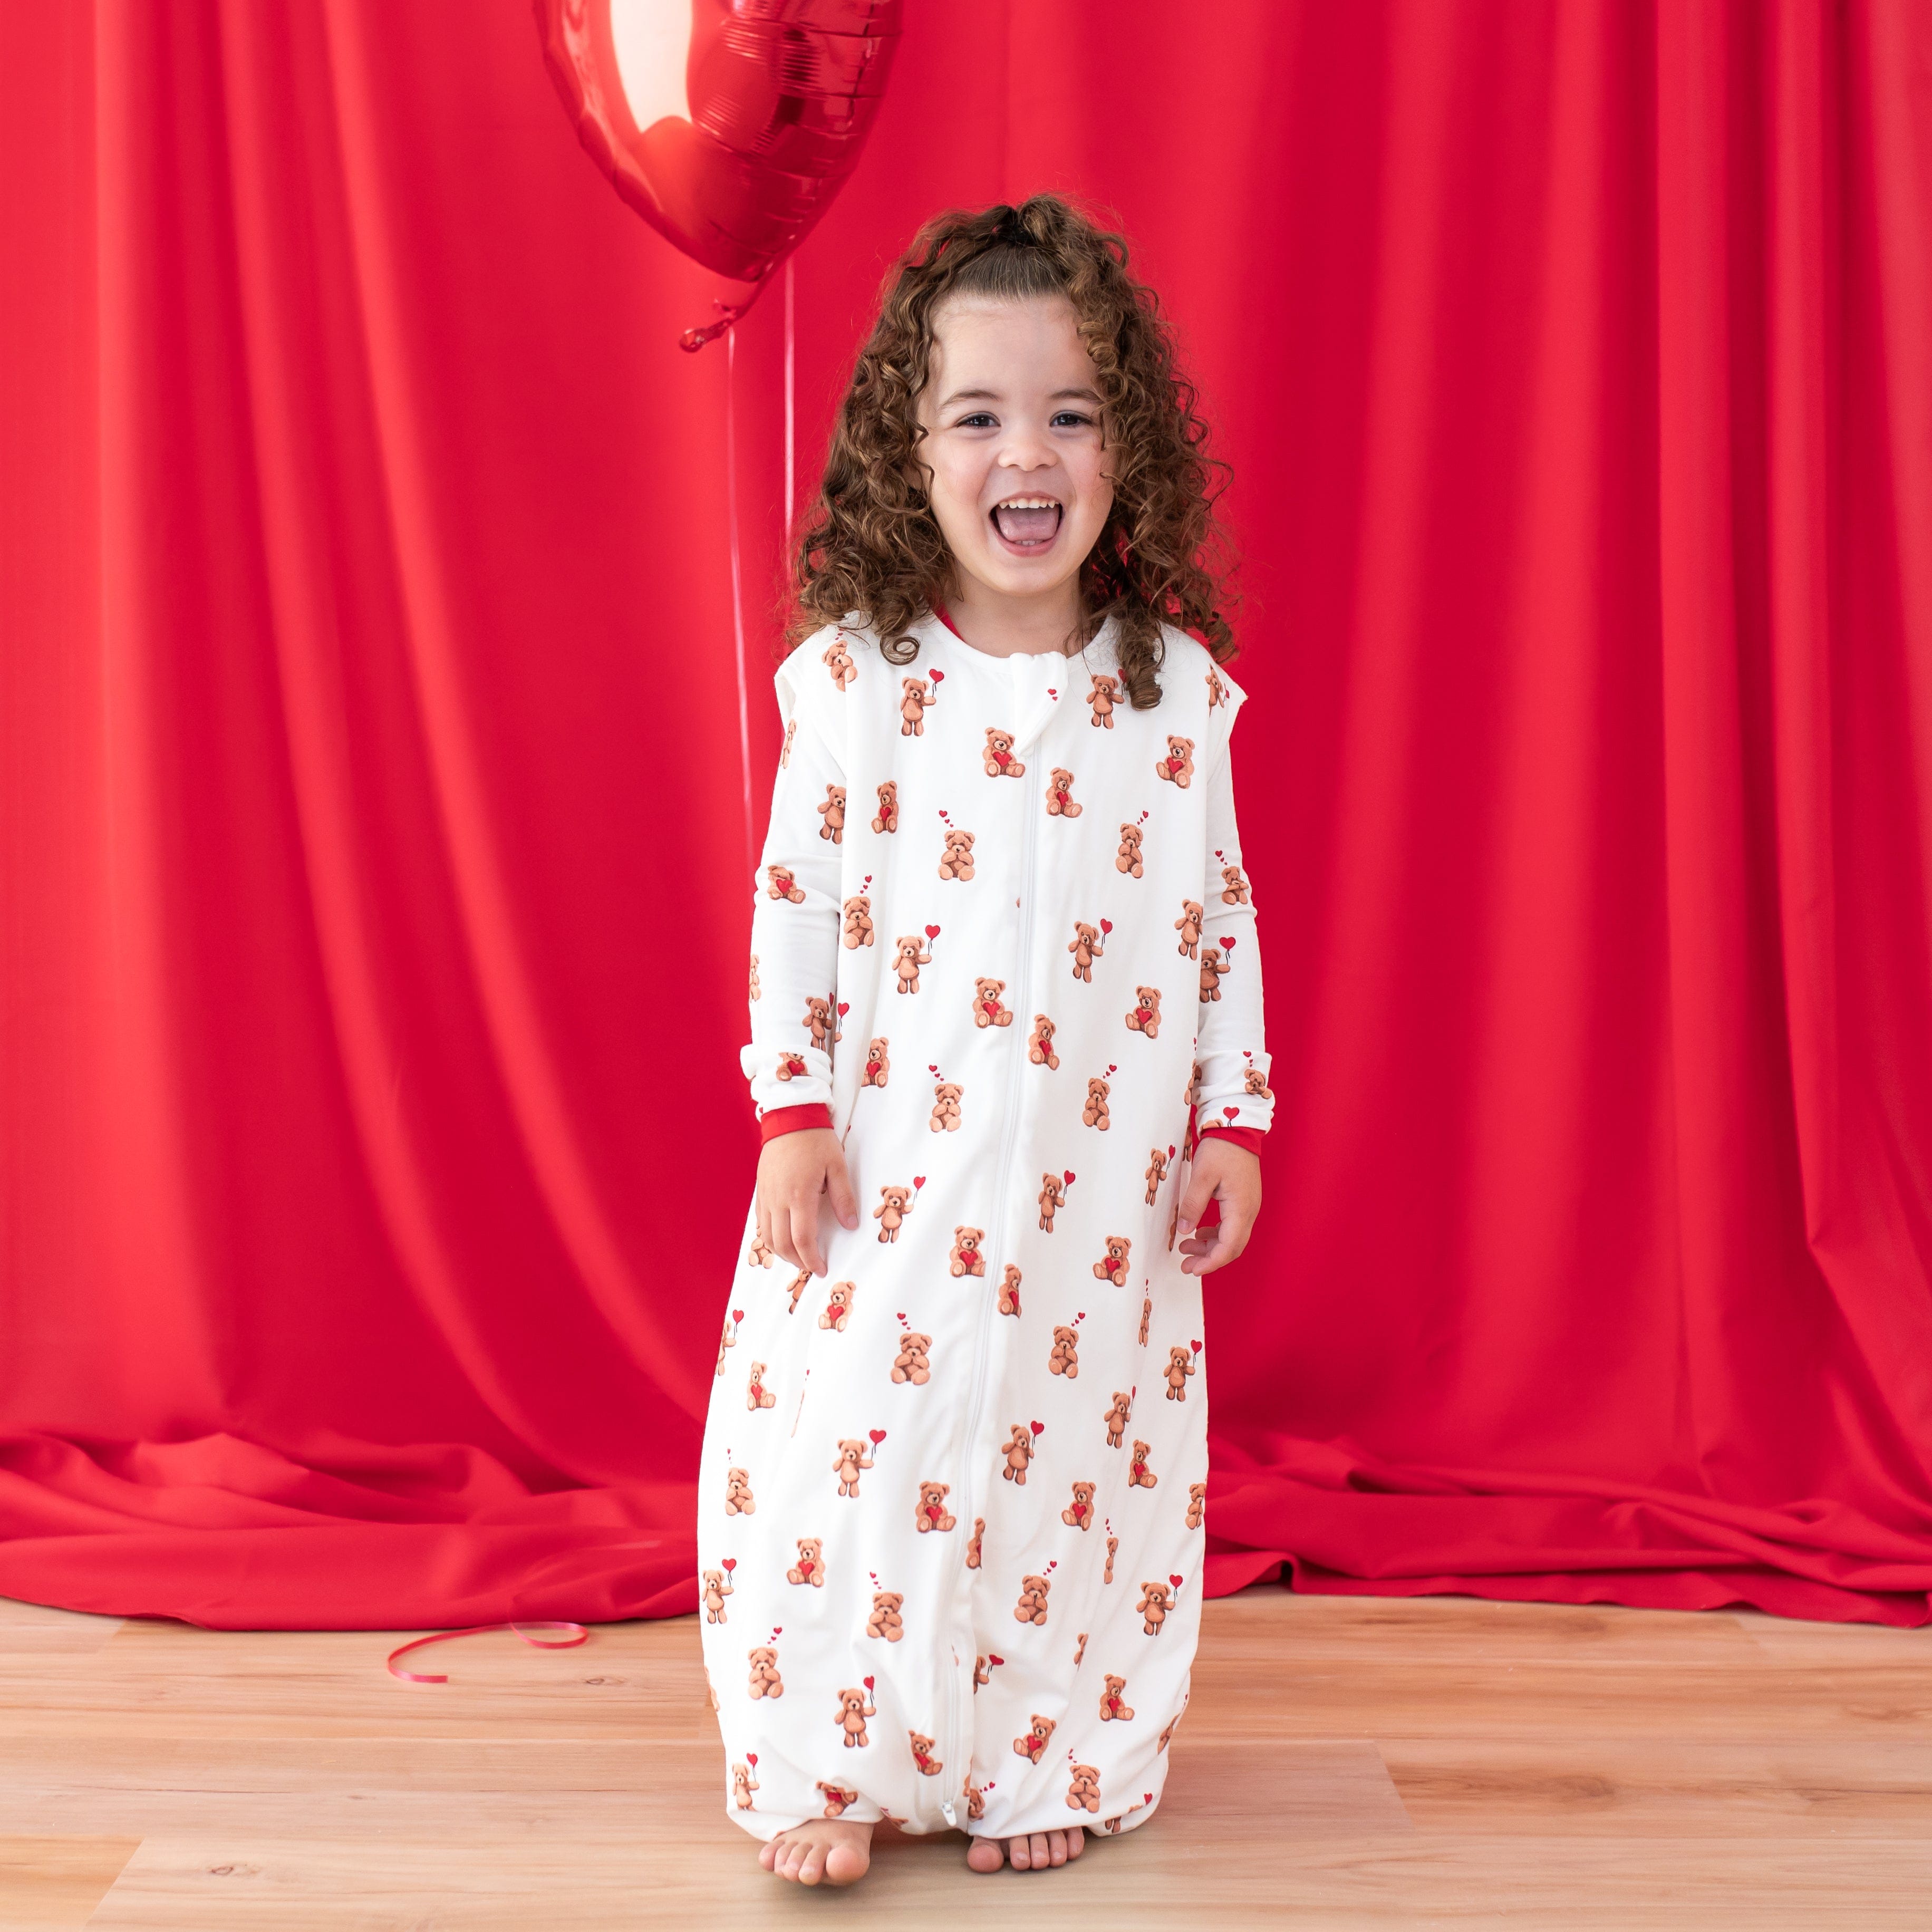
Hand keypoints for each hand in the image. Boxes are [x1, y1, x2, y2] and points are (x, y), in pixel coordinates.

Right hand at [756, 1128, 858, 1276]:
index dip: (811, 1260)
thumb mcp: (837, 1166)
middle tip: (812, 1266)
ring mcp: (766, 1196)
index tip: (822, 1269)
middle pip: (782, 1244)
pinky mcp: (760, 1190)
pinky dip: (770, 1237)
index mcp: (800, 1196)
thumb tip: (851, 1225)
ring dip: (782, 1252)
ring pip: (767, 1237)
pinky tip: (783, 1238)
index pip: (802, 1240)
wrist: (790, 1117)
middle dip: (797, 1261)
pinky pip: (761, 1222)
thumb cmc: (816, 1140)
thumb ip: (844, 1198)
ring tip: (799, 1256)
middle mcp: (778, 1200)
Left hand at [1175, 1138, 1260, 1276]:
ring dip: (1211, 1247)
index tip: (1192, 1269)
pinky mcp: (1244, 1200)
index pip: (1228, 1247)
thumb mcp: (1202, 1176)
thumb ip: (1192, 1204)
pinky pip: (1232, 1225)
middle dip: (1209, 1259)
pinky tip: (1200, 1231)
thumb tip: (1184, 1230)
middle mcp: (1249, 1211)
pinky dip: (1216, 1234)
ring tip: (1187, 1247)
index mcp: (1241, 1209)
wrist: (1237, 1130)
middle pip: (1232, 1247)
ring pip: (1232, 1238)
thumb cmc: (1221, 1150)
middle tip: (1186, 1265)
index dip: (1210, 1263)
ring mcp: (1248, 1206)